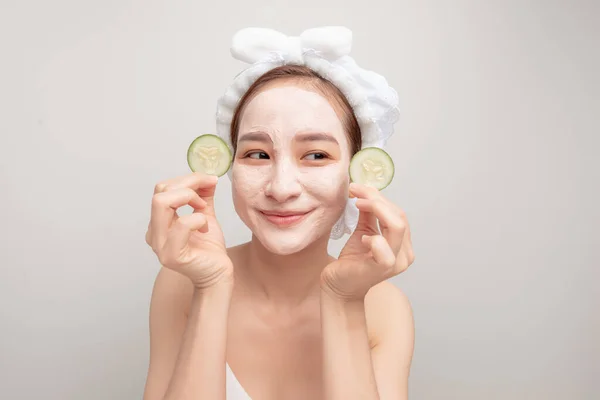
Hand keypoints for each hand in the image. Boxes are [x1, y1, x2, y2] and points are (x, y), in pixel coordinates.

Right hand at [145, 172, 233, 289]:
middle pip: (160, 192)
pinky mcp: (171, 255)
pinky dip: (197, 219)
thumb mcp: (205, 216)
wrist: (218, 274)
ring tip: (204, 210)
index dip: (187, 179)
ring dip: (189, 198)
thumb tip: (207, 178)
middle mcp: (154, 232)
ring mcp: (159, 244)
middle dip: (188, 184)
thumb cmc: (210, 249)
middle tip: (208, 191)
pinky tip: (205, 228)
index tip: (209, 180)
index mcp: (159, 222)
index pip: (163, 189)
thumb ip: (203, 197)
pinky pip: (181, 224)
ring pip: (162, 203)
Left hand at [321, 182, 414, 299]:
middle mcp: (405, 253)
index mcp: (403, 243)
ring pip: (397, 226)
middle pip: (399, 216)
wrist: (339, 285)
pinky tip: (362, 238)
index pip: (398, 213)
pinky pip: (383, 247)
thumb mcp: (363, 231)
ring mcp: (396, 262)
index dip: (379, 197)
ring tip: (357, 203)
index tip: (358, 188)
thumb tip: (367, 191)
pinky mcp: (382, 269)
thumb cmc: (352, 260)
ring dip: (376, 208)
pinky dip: (373, 237)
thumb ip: (370, 214)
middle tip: (355, 191)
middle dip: (376, 199)